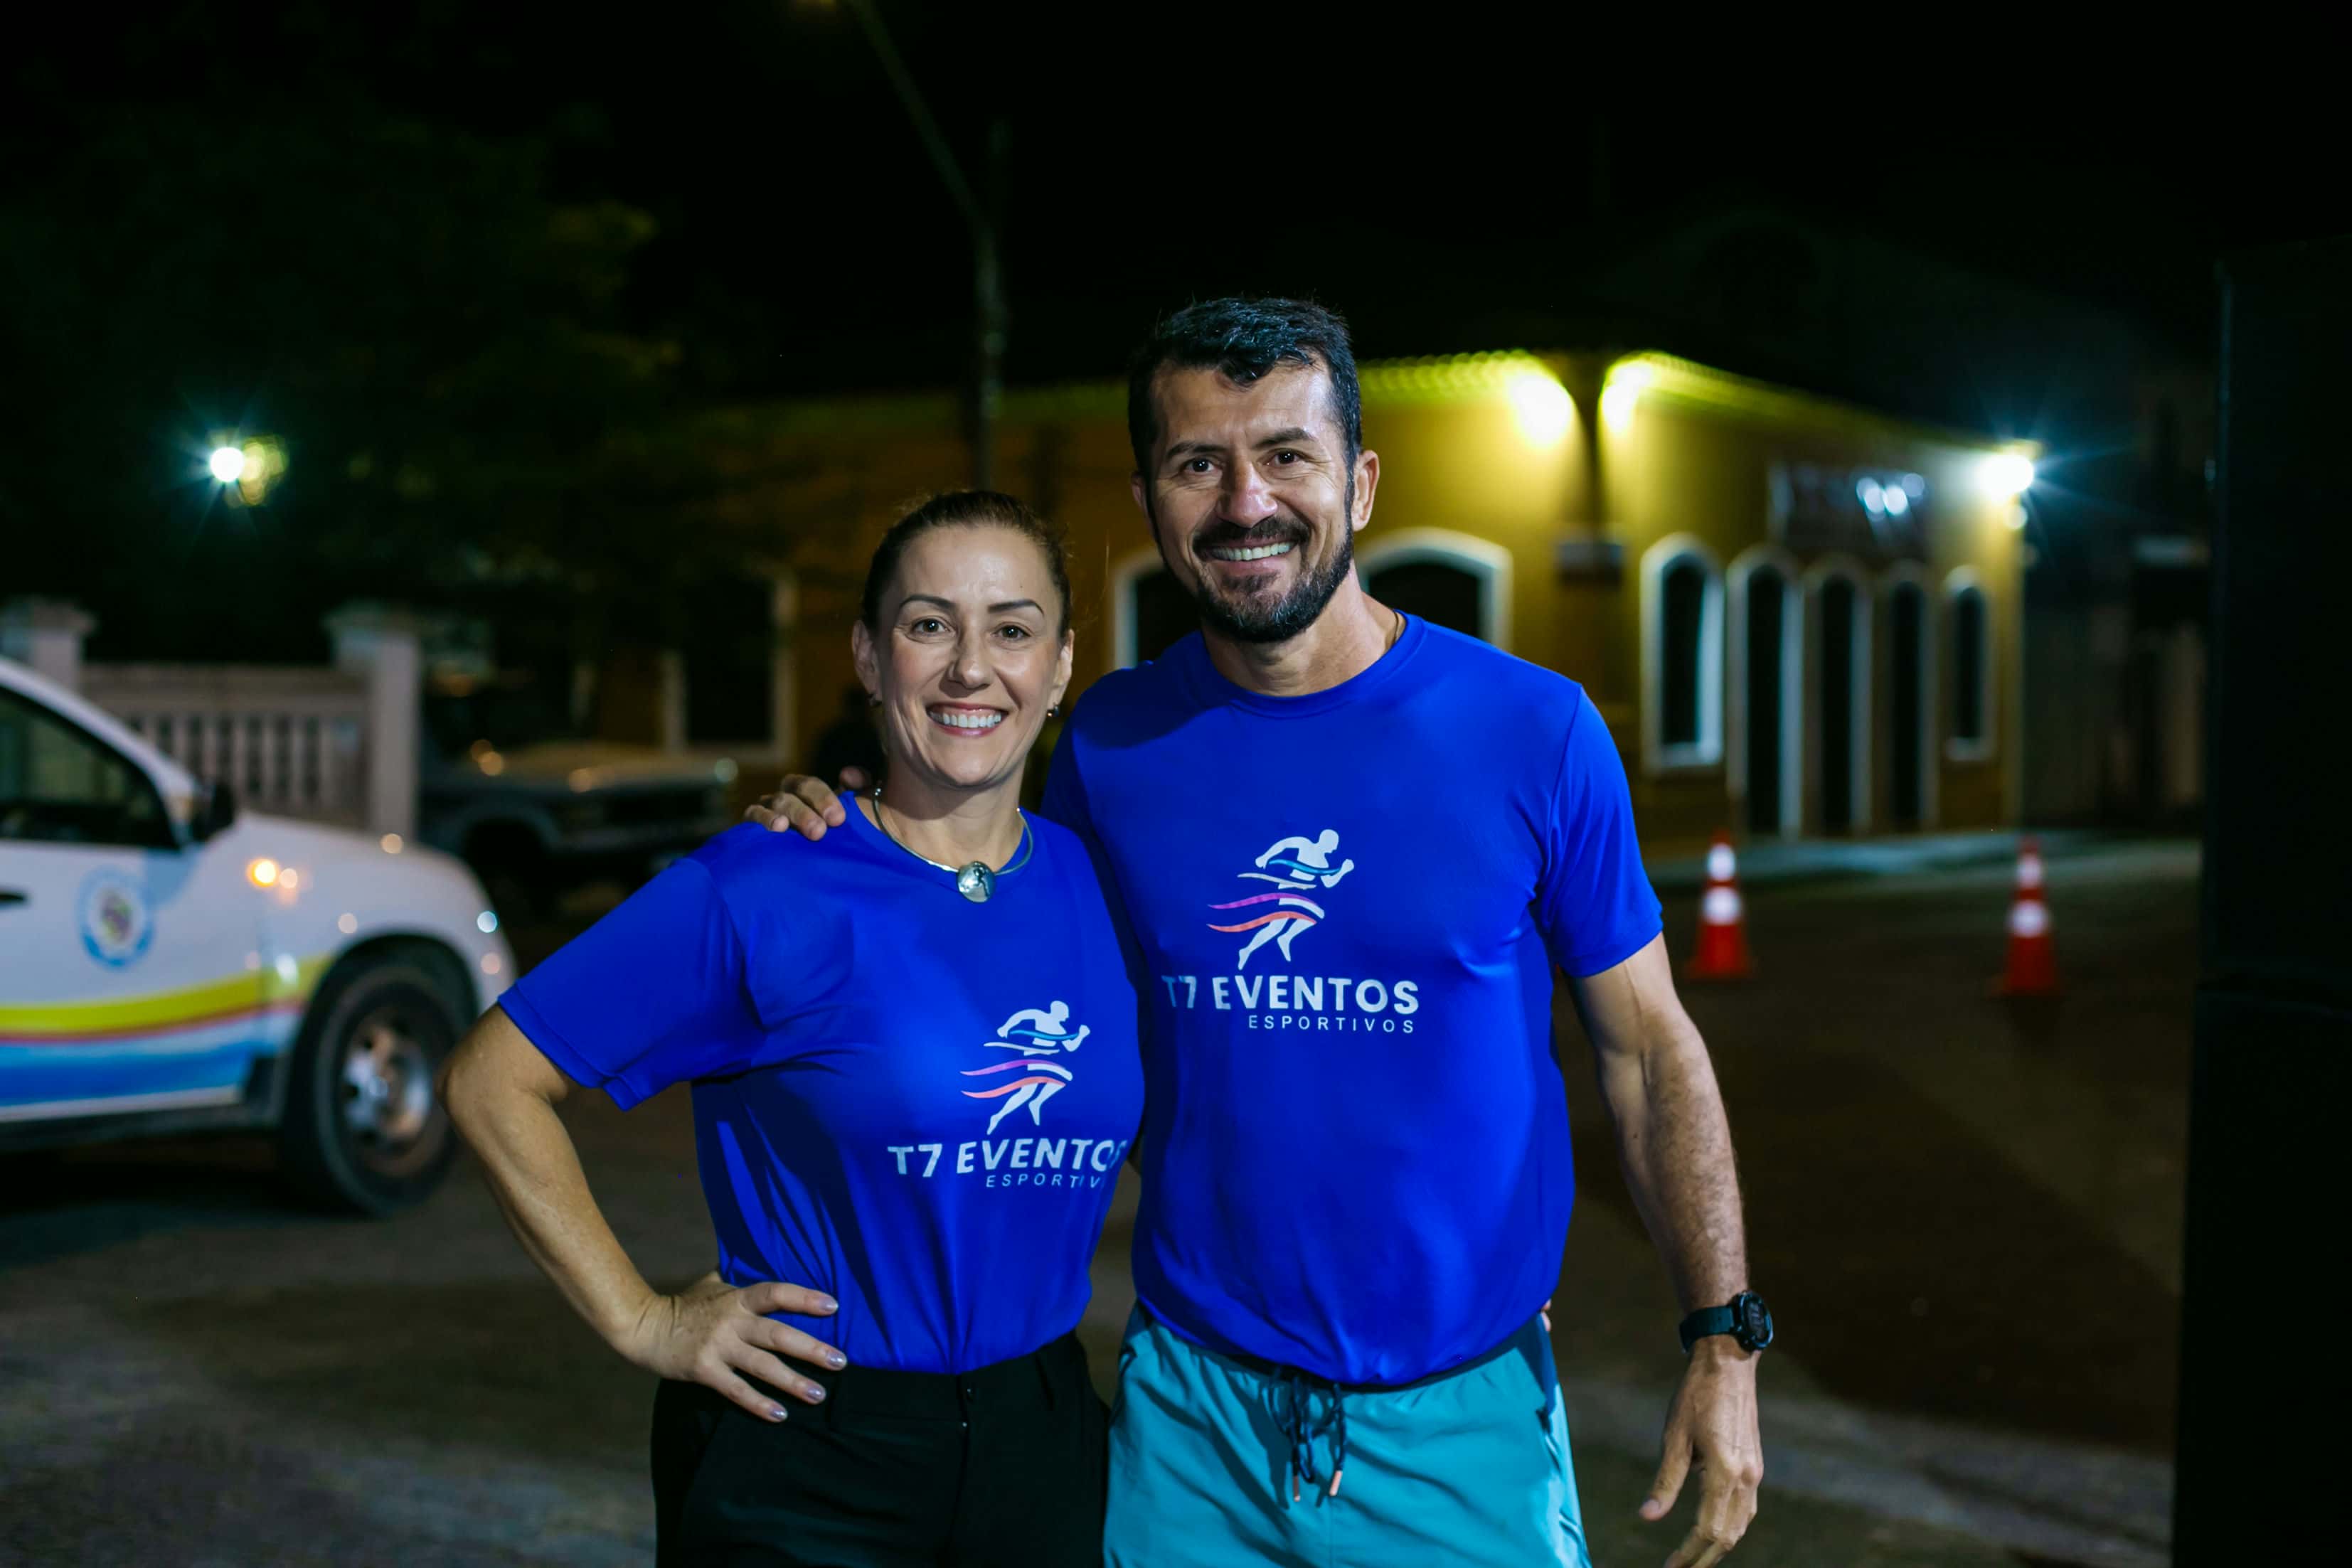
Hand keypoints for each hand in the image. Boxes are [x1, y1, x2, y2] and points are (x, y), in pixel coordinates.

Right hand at [621, 1274, 847, 1421]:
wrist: (643, 1327)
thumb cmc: (683, 1306)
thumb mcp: (712, 1284)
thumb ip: (739, 1281)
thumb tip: (760, 1259)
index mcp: (736, 1299)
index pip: (776, 1293)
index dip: (805, 1298)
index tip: (833, 1306)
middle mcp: (731, 1321)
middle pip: (779, 1335)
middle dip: (812, 1349)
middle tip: (841, 1361)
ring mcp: (718, 1347)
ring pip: (763, 1366)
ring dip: (793, 1382)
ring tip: (819, 1394)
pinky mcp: (704, 1371)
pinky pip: (736, 1390)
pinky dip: (759, 1404)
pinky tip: (780, 1415)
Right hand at [742, 768, 866, 839]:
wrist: (811, 869)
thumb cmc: (833, 838)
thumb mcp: (851, 815)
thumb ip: (860, 790)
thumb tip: (848, 775)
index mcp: (806, 791)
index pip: (811, 785)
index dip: (824, 798)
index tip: (838, 819)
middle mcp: (785, 797)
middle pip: (792, 794)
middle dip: (805, 812)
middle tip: (819, 832)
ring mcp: (767, 810)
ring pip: (775, 804)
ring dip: (786, 816)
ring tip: (788, 828)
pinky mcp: (752, 827)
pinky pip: (753, 817)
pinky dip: (763, 820)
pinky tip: (776, 829)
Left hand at [1642, 1340, 1761, 1567]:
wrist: (1729, 1364)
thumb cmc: (1696, 1395)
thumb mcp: (1673, 1437)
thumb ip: (1664, 1481)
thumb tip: (1648, 1517)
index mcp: (1725, 1473)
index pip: (1708, 1531)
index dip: (1688, 1555)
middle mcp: (1746, 1479)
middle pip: (1728, 1536)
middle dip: (1703, 1559)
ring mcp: (1755, 1474)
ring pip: (1740, 1526)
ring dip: (1718, 1547)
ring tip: (1693, 1559)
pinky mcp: (1755, 1467)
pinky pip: (1745, 1510)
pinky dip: (1729, 1528)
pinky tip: (1712, 1532)